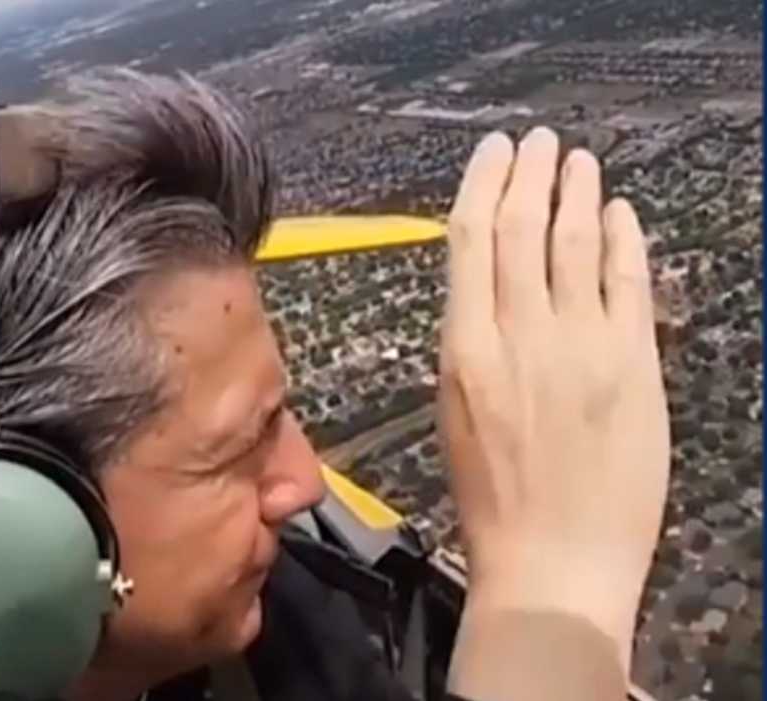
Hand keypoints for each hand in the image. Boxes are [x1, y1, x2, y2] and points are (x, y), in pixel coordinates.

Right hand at [437, 128, 669, 672]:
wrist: (553, 564)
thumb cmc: (494, 502)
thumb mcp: (456, 414)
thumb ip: (473, 346)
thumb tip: (492, 288)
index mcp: (464, 349)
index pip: (470, 239)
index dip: (485, 183)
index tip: (496, 152)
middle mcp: (519, 335)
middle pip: (523, 227)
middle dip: (532, 173)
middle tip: (541, 141)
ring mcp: (580, 346)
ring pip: (574, 243)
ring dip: (578, 192)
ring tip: (580, 160)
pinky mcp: (632, 365)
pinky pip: (628, 282)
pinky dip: (624, 240)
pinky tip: (620, 213)